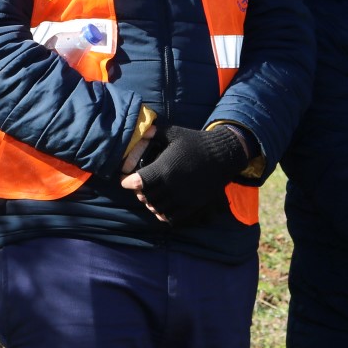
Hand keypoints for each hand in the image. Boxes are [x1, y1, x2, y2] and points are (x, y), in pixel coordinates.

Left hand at [120, 124, 246, 225]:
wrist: (223, 155)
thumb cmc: (196, 142)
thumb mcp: (174, 132)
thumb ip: (154, 132)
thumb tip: (140, 131)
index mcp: (164, 168)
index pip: (138, 182)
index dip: (128, 182)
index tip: (124, 180)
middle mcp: (172, 185)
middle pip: (146, 197)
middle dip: (139, 192)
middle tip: (138, 187)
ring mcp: (182, 197)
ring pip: (157, 208)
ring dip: (150, 203)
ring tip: (149, 197)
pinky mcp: (192, 205)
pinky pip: (172, 217)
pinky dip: (163, 214)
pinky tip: (161, 208)